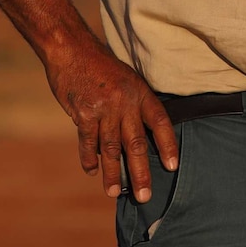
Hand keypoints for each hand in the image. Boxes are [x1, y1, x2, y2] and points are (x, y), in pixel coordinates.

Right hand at [44, 35, 177, 202]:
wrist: (72, 50)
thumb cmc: (101, 67)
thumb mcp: (127, 79)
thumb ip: (134, 105)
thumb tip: (139, 136)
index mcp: (140, 92)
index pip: (160, 122)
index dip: (168, 144)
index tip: (173, 166)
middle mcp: (125, 102)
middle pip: (136, 143)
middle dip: (141, 172)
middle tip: (145, 196)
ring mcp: (104, 108)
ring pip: (112, 148)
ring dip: (113, 173)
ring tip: (114, 192)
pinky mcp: (83, 113)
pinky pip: (88, 142)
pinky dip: (90, 158)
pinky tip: (92, 171)